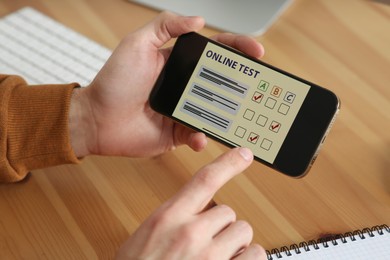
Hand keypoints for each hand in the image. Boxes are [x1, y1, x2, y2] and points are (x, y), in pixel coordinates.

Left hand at [69, 11, 263, 157]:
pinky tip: (199, 137)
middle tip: (257, 88)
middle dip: (242, 84)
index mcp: (178, 63)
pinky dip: (202, 137)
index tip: (256, 52)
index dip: (238, 49)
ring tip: (237, 115)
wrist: (97, 120)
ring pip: (215, 111)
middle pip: (222, 82)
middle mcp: (185, 86)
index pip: (215, 52)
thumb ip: (164, 26)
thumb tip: (198, 20)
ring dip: (228, 114)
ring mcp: (183, 110)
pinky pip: (198, 135)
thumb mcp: (136, 44)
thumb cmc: (113, 82)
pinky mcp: (178, 133)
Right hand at [115, 147, 265, 259]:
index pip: (204, 179)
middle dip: (222, 227)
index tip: (244, 154)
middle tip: (208, 243)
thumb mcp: (145, 238)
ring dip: (235, 245)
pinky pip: (255, 256)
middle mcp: (191, 233)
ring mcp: (210, 256)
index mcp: (168, 218)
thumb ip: (172, 220)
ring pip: (243, 232)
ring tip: (217, 258)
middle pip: (229, 212)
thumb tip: (197, 212)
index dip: (228, 163)